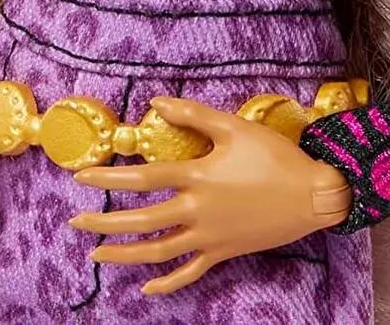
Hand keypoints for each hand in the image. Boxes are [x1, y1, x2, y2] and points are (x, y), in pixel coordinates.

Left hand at [68, 96, 351, 297]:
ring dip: (125, 255)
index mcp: (199, 176)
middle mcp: (198, 210)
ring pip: (159, 251)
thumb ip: (194, 115)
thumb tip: (155, 102)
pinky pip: (191, 272)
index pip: (144, 179)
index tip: (81, 179)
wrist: (314, 194)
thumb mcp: (234, 127)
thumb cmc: (274, 155)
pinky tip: (147, 288)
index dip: (110, 178)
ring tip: (97, 254)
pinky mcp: (224, 252)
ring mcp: (210, 236)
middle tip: (76, 223)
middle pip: (142, 220)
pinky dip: (167, 282)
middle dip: (105, 223)